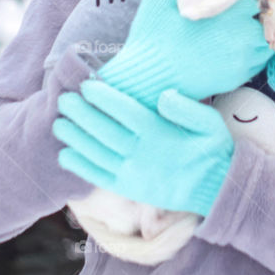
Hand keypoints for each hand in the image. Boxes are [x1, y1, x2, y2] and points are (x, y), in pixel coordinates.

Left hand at [54, 80, 232, 215]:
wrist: (215, 189)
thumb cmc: (212, 149)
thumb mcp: (211, 123)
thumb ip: (188, 107)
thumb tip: (163, 95)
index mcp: (161, 135)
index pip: (126, 112)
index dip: (104, 98)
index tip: (87, 85)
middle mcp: (144, 155)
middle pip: (105, 131)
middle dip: (81, 114)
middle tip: (63, 99)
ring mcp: (134, 174)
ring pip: (96, 154)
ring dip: (75, 138)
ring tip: (58, 123)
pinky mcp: (129, 189)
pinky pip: (99, 177)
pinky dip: (80, 167)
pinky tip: (65, 154)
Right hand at [96, 0, 274, 107]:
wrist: (149, 80)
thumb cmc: (155, 31)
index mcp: (233, 7)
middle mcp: (247, 32)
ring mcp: (247, 57)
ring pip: (270, 32)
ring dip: (262, 22)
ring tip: (239, 18)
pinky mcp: (243, 75)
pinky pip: (260, 54)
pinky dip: (254, 44)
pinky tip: (232, 39)